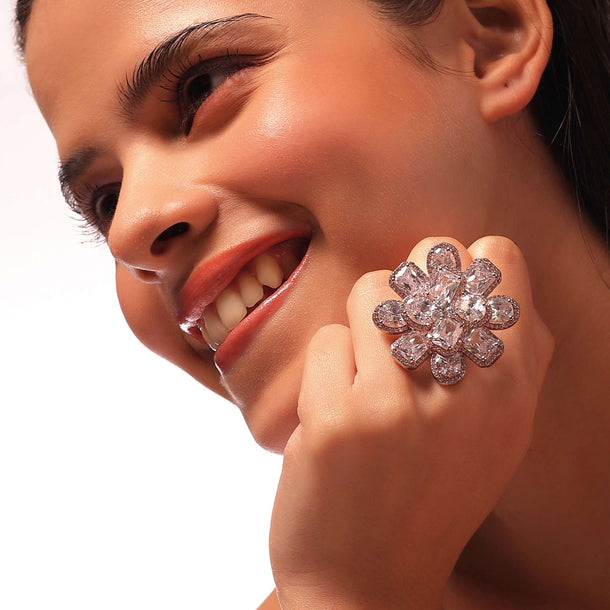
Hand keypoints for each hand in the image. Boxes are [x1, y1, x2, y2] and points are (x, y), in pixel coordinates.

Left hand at [268, 236, 553, 609]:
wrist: (366, 585)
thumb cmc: (427, 498)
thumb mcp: (494, 437)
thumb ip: (506, 358)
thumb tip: (493, 271)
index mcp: (516, 390)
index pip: (499, 261)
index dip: (460, 269)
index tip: (436, 303)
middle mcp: (472, 390)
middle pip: (433, 258)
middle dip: (406, 285)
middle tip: (393, 334)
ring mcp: (403, 404)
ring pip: (372, 289)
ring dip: (359, 328)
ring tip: (364, 380)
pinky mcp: (341, 417)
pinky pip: (328, 338)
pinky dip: (326, 368)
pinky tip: (335, 414)